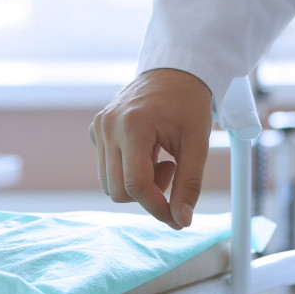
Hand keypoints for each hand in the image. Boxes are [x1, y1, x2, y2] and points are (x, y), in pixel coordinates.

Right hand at [89, 68, 212, 228]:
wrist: (175, 72)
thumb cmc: (189, 104)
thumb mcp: (197, 144)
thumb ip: (189, 184)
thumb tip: (182, 221)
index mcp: (133, 126)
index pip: (136, 185)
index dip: (157, 208)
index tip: (177, 217)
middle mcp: (108, 126)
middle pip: (118, 190)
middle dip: (148, 194)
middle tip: (172, 170)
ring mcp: (99, 126)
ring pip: (109, 183)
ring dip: (137, 183)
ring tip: (160, 160)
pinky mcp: (96, 129)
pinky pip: (106, 167)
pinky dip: (127, 170)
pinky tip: (147, 151)